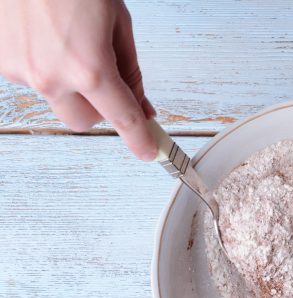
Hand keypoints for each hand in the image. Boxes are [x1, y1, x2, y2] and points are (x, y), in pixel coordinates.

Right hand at [0, 0, 156, 159]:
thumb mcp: (117, 22)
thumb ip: (130, 69)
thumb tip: (139, 102)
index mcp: (90, 68)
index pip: (122, 118)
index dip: (139, 139)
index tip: (148, 151)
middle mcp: (52, 77)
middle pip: (84, 122)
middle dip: (100, 109)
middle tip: (106, 83)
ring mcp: (22, 72)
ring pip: (57, 100)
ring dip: (69, 85)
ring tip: (68, 41)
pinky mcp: (1, 62)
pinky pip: (32, 78)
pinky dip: (45, 65)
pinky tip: (45, 36)